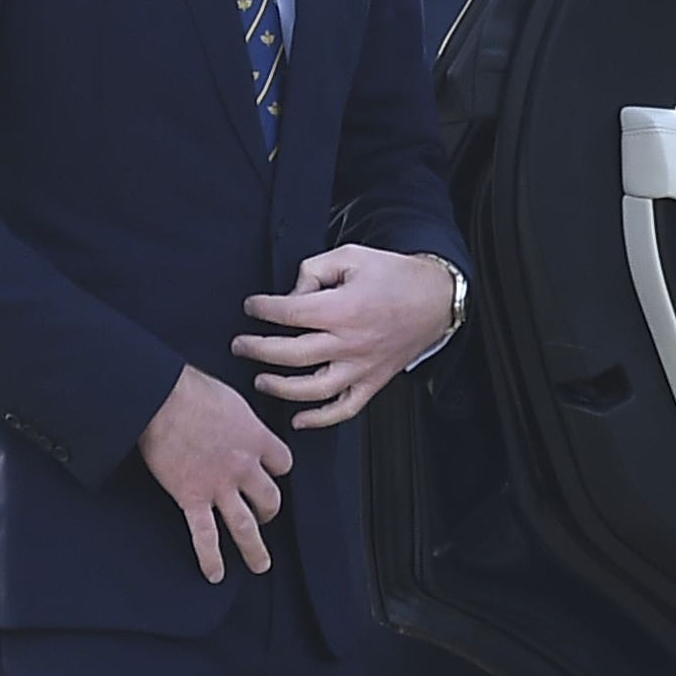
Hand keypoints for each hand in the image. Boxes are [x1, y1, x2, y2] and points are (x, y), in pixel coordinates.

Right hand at [136, 366, 292, 583]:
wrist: (162, 398)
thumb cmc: (191, 389)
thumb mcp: (229, 398)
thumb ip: (237, 417)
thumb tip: (232, 419)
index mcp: (256, 438)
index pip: (282, 462)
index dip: (277, 469)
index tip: (270, 471)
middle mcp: (244, 466)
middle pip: (270, 497)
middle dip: (269, 510)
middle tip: (265, 516)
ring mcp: (219, 486)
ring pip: (245, 525)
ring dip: (255, 548)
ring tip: (260, 563)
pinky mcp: (192, 498)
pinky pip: (205, 535)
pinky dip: (211, 558)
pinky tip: (215, 574)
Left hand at [231, 246, 459, 430]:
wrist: (436, 298)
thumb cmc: (394, 275)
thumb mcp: (351, 256)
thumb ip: (313, 270)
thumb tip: (290, 294)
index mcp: (344, 308)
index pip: (289, 313)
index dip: (262, 309)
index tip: (251, 307)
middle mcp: (351, 342)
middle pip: (291, 354)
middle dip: (257, 350)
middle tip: (239, 345)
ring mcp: (362, 367)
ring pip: (313, 389)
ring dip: (280, 387)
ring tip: (259, 380)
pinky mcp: (373, 381)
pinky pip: (344, 408)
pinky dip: (320, 419)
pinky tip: (298, 420)